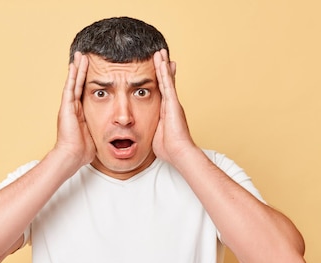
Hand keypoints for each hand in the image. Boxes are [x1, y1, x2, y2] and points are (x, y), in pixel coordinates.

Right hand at [54, 52, 95, 168]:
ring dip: (77, 68)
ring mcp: (68, 107)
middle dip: (82, 70)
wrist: (72, 156)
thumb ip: (102, 129)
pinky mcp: (66, 108)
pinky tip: (74, 66)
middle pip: (79, 83)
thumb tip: (116, 131)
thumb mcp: (97, 135)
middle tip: (85, 56)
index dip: (89, 80)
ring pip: (74, 83)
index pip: (85, 92)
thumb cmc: (83, 151)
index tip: (93, 69)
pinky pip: (70, 88)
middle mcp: (73, 107)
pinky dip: (72, 77)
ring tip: (80, 55)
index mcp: (80, 113)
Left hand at [152, 49, 196, 164]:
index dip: (160, 80)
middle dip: (163, 68)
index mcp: (166, 112)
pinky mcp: (173, 103)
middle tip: (160, 54)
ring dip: (162, 64)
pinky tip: (162, 61)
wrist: (179, 153)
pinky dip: (164, 71)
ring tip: (160, 51)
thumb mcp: (155, 135)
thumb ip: (151, 129)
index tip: (159, 70)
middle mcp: (171, 105)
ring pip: (166, 79)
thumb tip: (141, 131)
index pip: (162, 92)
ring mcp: (173, 103)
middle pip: (165, 82)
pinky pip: (167, 84)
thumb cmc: (169, 149)